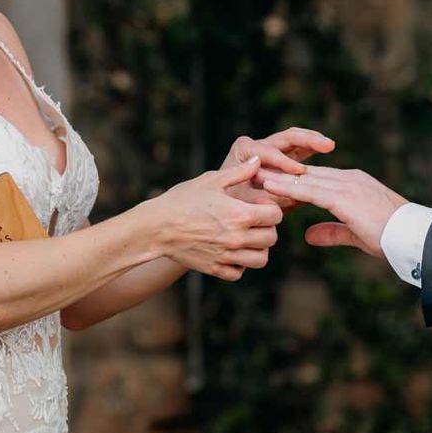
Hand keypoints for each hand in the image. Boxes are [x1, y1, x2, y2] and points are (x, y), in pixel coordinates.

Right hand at [149, 158, 283, 280]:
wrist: (155, 227)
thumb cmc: (181, 200)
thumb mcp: (210, 180)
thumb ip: (238, 172)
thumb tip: (257, 160)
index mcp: (239, 214)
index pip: (275, 216)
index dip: (270, 208)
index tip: (258, 204)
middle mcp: (236, 238)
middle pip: (271, 238)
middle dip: (267, 228)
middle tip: (254, 221)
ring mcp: (226, 256)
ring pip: (260, 259)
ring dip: (258, 248)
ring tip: (246, 238)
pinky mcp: (214, 268)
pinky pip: (239, 272)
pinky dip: (240, 264)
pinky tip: (231, 251)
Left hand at [220, 129, 335, 209]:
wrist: (227, 207)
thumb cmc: (233, 206)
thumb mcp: (246, 204)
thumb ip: (266, 200)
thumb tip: (289, 199)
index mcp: (243, 151)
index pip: (268, 153)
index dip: (284, 162)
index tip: (300, 172)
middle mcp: (256, 145)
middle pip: (285, 138)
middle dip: (306, 140)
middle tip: (326, 146)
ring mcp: (269, 149)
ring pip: (294, 139)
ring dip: (312, 140)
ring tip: (329, 145)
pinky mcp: (281, 157)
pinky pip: (299, 149)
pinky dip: (312, 148)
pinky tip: (327, 150)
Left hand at [262, 167, 407, 257]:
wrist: (414, 238)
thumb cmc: (392, 238)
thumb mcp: (355, 234)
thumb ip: (331, 232)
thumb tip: (308, 235)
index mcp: (353, 185)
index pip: (315, 179)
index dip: (291, 179)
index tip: (269, 180)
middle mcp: (349, 179)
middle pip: (306, 174)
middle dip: (280, 173)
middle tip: (254, 171)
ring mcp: (347, 186)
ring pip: (304, 179)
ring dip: (277, 177)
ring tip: (253, 175)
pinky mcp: (345, 198)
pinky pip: (309, 191)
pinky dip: (287, 188)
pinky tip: (269, 187)